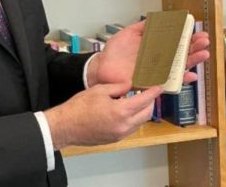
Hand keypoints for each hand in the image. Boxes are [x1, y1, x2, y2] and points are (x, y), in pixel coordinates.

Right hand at [45, 84, 160, 149]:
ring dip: (141, 112)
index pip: (144, 100)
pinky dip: (132, 120)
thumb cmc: (79, 107)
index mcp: (121, 111)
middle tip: (148, 94)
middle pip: (147, 114)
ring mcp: (120, 134)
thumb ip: (117, 88)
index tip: (158, 87)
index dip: (153, 92)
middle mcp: (124, 125)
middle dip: (150, 103)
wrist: (66, 126)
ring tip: (136, 102)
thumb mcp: (98, 90)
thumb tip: (130, 86)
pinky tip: (124, 112)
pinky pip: (130, 129)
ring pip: (139, 123)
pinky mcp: (115, 139)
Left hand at [87, 21, 210, 86]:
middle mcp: (159, 60)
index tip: (198, 31)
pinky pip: (170, 82)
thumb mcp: (128, 34)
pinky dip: (182, 80)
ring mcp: (157, 71)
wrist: (102, 68)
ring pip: (180, 67)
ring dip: (193, 61)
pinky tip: (191, 76)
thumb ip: (142, 27)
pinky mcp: (153, 82)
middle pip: (181, 53)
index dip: (187, 37)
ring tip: (204, 53)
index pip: (175, 41)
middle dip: (194, 47)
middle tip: (204, 41)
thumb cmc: (114, 52)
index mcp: (154, 48)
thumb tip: (157, 17)